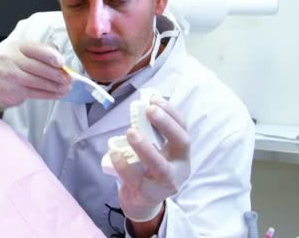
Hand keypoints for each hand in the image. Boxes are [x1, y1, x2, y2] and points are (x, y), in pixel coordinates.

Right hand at [0, 41, 71, 110]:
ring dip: (52, 86)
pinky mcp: (9, 89)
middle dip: (55, 74)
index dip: (50, 56)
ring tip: (65, 88)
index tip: (62, 63)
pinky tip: (57, 94)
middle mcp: (9, 57)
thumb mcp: (30, 55)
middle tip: (69, 79)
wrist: (2, 86)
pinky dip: (47, 94)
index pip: (35, 49)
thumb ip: (45, 53)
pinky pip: (31, 92)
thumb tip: (62, 63)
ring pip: (34, 81)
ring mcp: (7, 73)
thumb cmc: (20, 67)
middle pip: (35, 66)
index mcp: (17, 46)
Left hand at [110, 95, 189, 221]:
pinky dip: (124, 166)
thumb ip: (151, 132)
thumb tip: (144, 104)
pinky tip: (114, 153)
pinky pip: (137, 180)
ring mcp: (167, 183)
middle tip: (149, 110)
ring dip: (146, 147)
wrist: (141, 201)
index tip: (155, 99)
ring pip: (160, 166)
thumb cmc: (148, 168)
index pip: (183, 128)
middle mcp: (181, 167)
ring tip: (130, 132)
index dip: (171, 113)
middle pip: (182, 143)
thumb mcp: (155, 149)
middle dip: (166, 125)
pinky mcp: (150, 195)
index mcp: (182, 152)